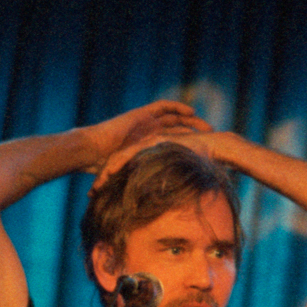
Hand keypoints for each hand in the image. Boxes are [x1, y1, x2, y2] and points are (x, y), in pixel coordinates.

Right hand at [86, 100, 211, 181]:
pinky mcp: (140, 114)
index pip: (174, 140)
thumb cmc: (109, 169)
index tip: (208, 149)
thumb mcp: (136, 178)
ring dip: (190, 119)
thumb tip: (164, 200)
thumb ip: (149, 183)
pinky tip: (190, 112)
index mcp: (150, 144)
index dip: (191, 143)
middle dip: (195, 129)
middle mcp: (149, 131)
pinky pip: (161, 107)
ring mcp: (145, 121)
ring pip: (173, 116)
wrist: (93, 151)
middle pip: (177, 127)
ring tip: (205, 123)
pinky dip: (176, 107)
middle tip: (213, 132)